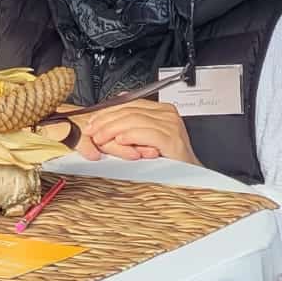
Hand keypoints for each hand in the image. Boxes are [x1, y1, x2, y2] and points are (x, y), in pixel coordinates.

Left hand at [73, 99, 197, 164]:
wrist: (190, 177)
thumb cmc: (167, 159)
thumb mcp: (146, 138)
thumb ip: (132, 124)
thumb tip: (109, 112)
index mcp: (162, 110)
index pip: (129, 103)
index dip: (107, 111)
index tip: (92, 121)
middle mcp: (167, 114)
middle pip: (130, 110)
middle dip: (106, 120)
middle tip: (91, 130)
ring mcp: (171, 126)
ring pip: (135, 120)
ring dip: (113, 129)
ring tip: (100, 138)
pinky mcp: (172, 140)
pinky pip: (146, 133)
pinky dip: (130, 136)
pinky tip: (119, 140)